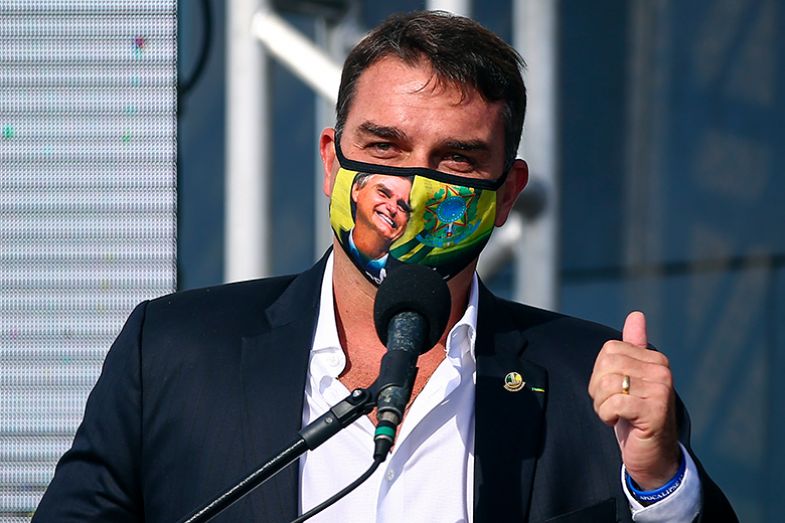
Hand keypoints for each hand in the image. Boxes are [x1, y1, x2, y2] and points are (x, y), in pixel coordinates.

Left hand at [588, 311, 679, 489]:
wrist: (653, 456)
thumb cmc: (636, 416)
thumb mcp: (630, 378)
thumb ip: (633, 347)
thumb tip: (636, 315)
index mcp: (654, 359)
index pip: (609, 350)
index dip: (600, 373)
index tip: (613, 391)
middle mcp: (662, 371)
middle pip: (606, 366)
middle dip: (598, 389)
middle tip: (612, 405)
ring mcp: (661, 390)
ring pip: (607, 384)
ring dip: (602, 405)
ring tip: (616, 415)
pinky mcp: (655, 411)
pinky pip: (614, 403)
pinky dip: (608, 415)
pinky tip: (620, 423)